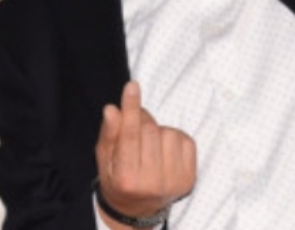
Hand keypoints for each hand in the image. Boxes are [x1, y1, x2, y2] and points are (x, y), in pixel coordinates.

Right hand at [95, 81, 195, 228]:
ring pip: (169, 133)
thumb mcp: (104, 158)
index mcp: (127, 178)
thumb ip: (109, 133)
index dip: (131, 108)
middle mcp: (153, 183)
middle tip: (135, 128)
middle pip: (150, 130)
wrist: (137, 209)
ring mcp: (174, 182)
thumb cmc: (117, 178)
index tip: (132, 85)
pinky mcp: (189, 178)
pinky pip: (185, 140)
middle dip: (141, 121)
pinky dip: (173, 138)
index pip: (130, 135)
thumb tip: (112, 109)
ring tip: (150, 146)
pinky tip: (164, 151)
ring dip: (158, 132)